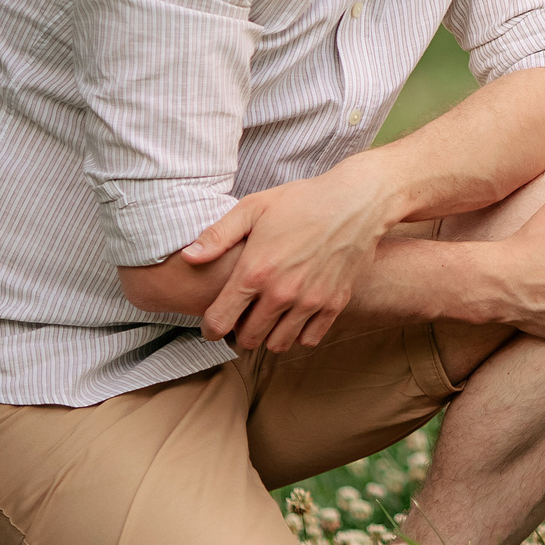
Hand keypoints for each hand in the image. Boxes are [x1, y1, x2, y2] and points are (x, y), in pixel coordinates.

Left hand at [184, 158, 397, 351]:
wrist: (356, 201)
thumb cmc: (302, 200)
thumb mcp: (254, 207)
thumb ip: (218, 235)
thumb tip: (188, 257)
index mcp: (255, 271)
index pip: (220, 321)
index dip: (210, 328)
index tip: (213, 324)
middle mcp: (281, 293)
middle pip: (248, 338)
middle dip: (239, 332)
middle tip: (243, 317)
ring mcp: (310, 301)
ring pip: (278, 344)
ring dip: (268, 336)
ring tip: (269, 318)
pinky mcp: (334, 304)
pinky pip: (310, 339)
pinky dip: (299, 334)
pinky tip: (295, 316)